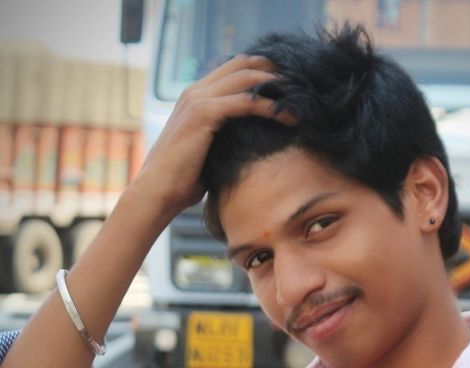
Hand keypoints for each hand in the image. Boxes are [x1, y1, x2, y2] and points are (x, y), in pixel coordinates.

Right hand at [131, 54, 295, 216]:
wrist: (158, 192)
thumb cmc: (183, 181)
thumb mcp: (210, 152)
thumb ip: (226, 138)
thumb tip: (254, 145)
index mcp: (196, 96)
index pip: (234, 69)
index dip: (263, 72)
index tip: (289, 87)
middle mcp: (196, 91)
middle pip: (243, 64)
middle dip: (275, 71)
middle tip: (301, 85)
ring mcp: (198, 99)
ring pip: (246, 77)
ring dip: (276, 85)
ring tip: (301, 97)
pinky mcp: (204, 114)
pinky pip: (245, 102)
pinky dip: (269, 107)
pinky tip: (289, 117)